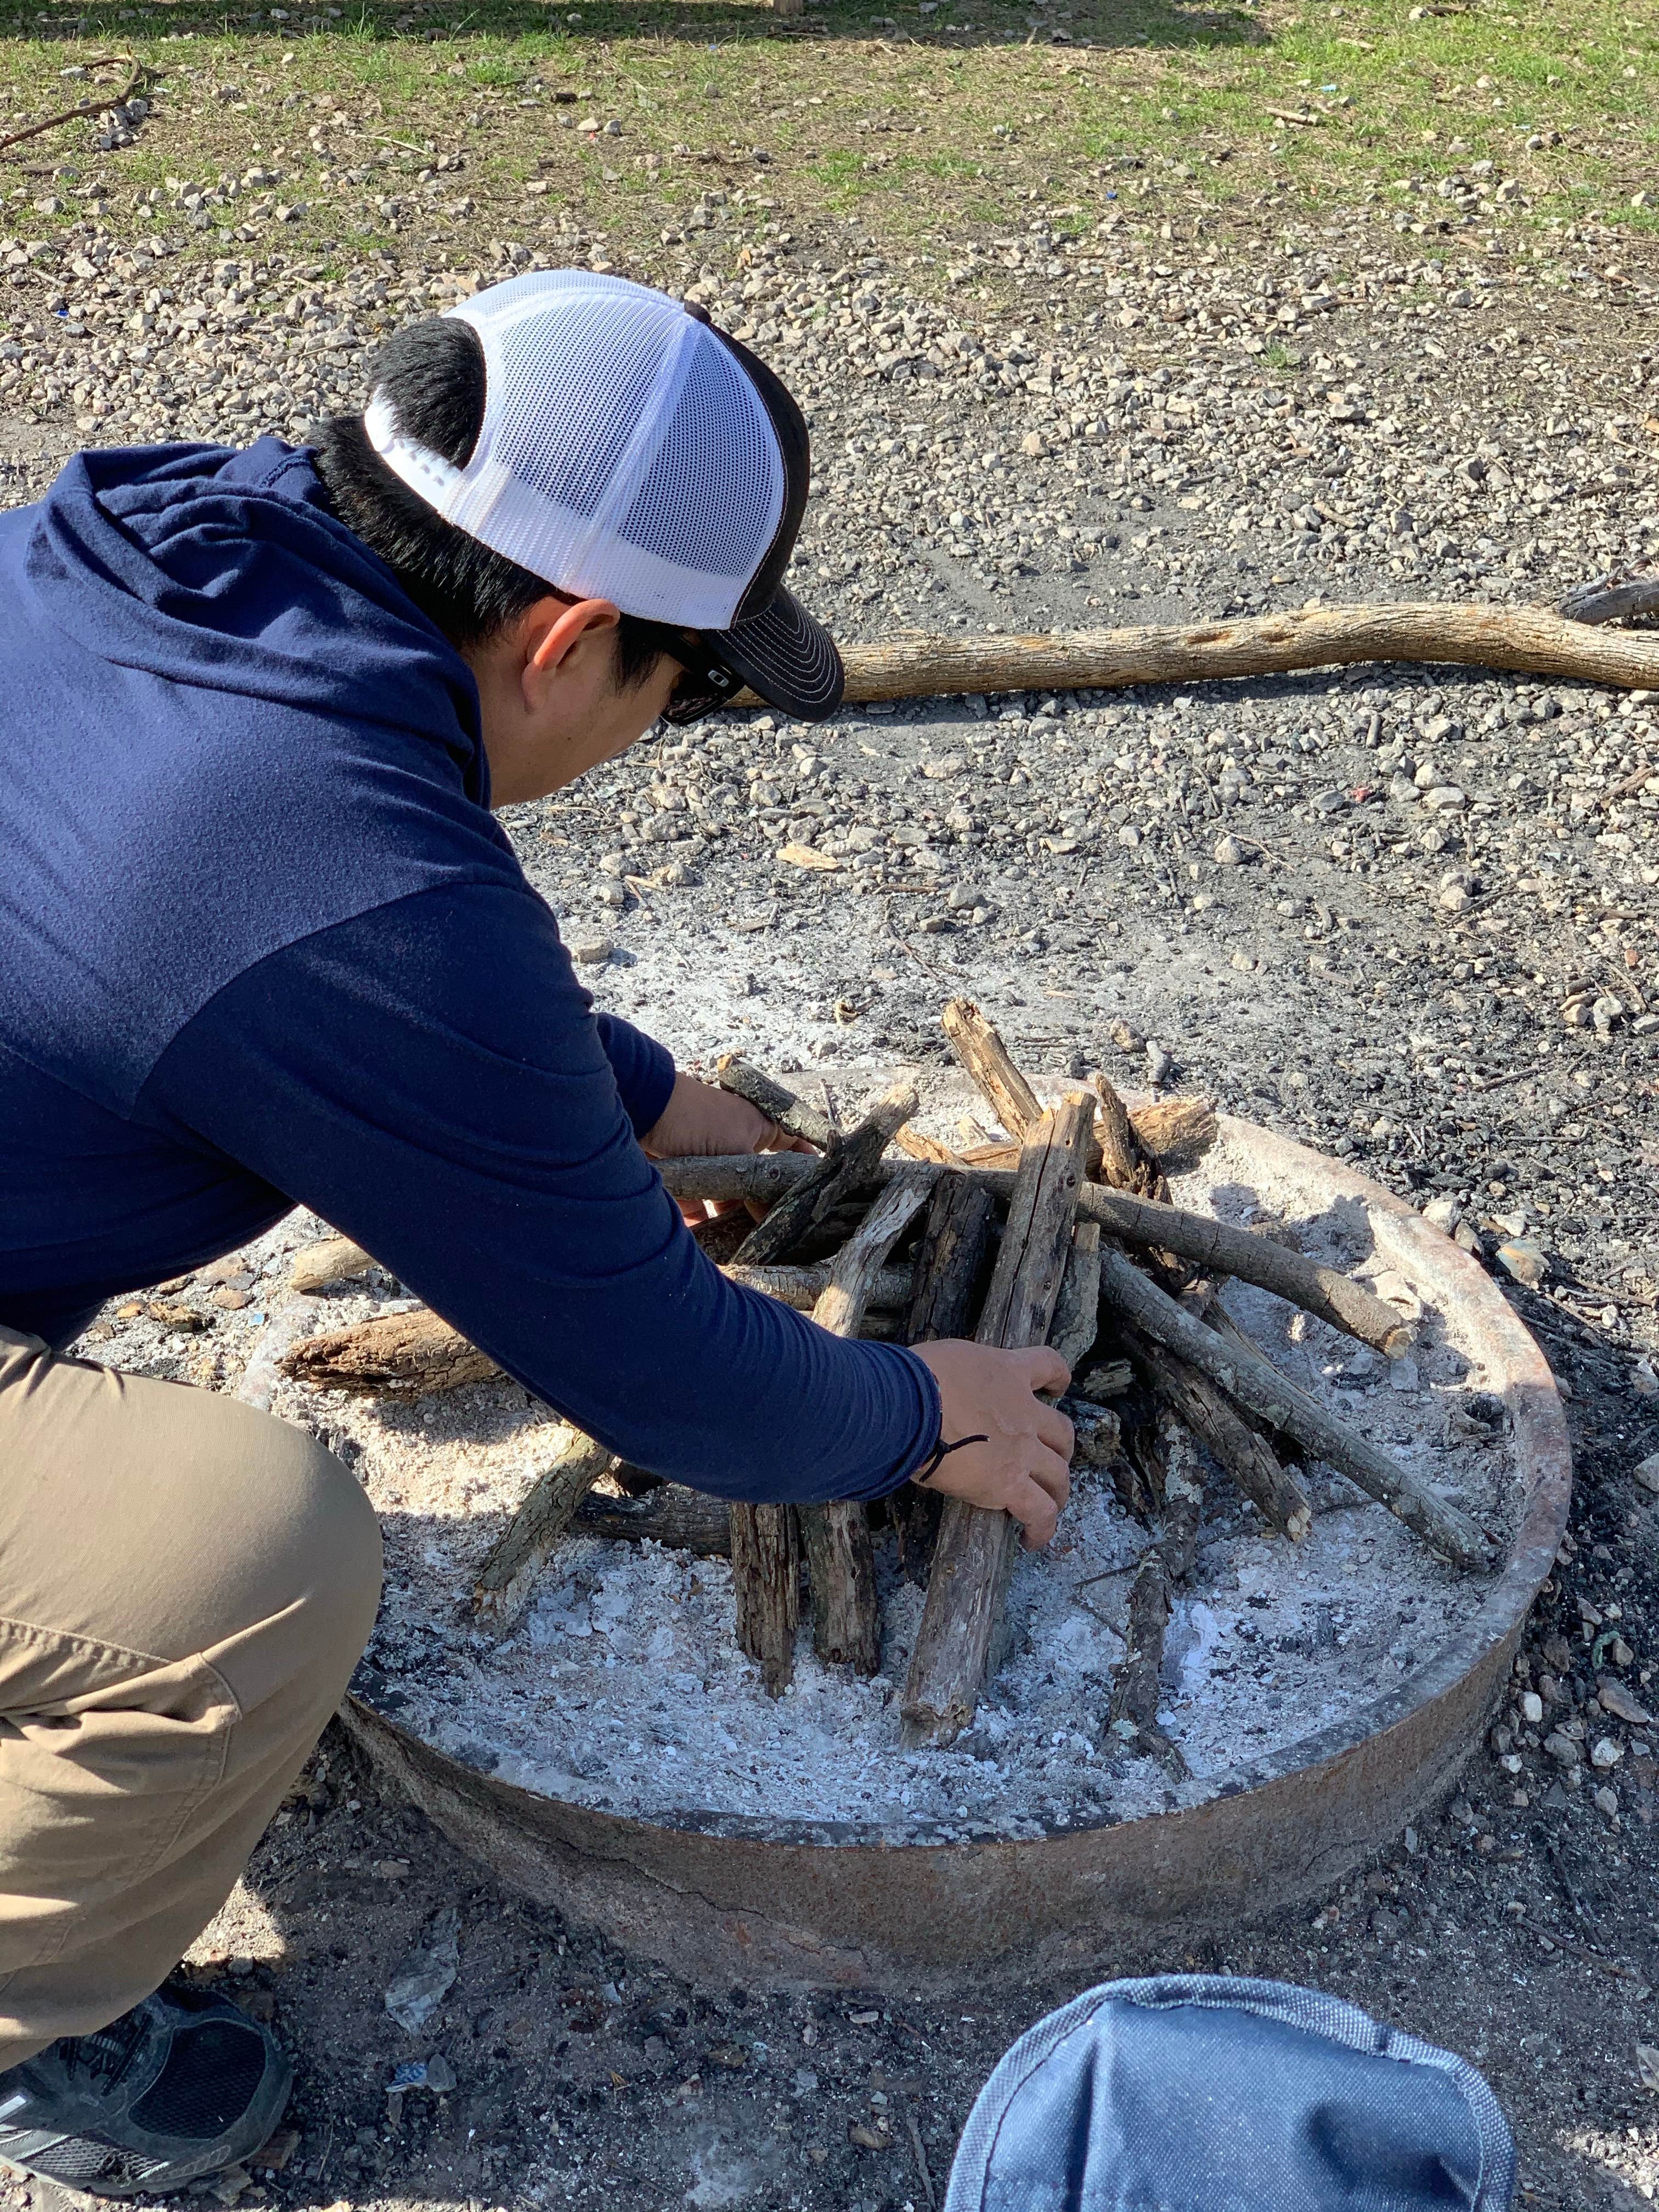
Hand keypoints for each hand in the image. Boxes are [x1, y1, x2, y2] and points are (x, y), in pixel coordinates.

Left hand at [641, 1074, 814, 1224]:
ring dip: (728, 1218)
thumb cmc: (697, 1120)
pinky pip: (695, 1202)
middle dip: (761, 1205)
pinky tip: (706, 1240)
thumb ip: (756, 1185)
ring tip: (739, 1245)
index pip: (791, 1144)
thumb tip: (771, 1217)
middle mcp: (735, 1143)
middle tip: (775, 1233)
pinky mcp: (682, 1174)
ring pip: (725, 1195)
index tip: (816, 1189)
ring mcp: (707, 1159)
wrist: (639, 1110)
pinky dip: (699, 1220)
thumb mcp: (737, 1151)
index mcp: (756, 1128)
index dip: (805, 1163)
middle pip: (756, 1180)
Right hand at [910, 1341, 1073, 1549]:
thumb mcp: (947, 1361)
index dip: (1058, 1378)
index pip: (1047, 1365)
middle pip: (1061, 1431)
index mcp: (1007, 1372)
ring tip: (1050, 1505)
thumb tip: (940, 1397)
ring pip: (1058, 1474)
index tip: (1058, 1388)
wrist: (908, 1404)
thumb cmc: (915, 1378)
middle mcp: (1024, 1411)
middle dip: (1060, 1448)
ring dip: (1057, 1490)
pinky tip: (1031, 1539)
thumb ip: (961, 1379)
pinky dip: (1041, 1527)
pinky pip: (1039, 1511)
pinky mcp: (1009, 1484)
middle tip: (1050, 1460)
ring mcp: (1022, 1449)